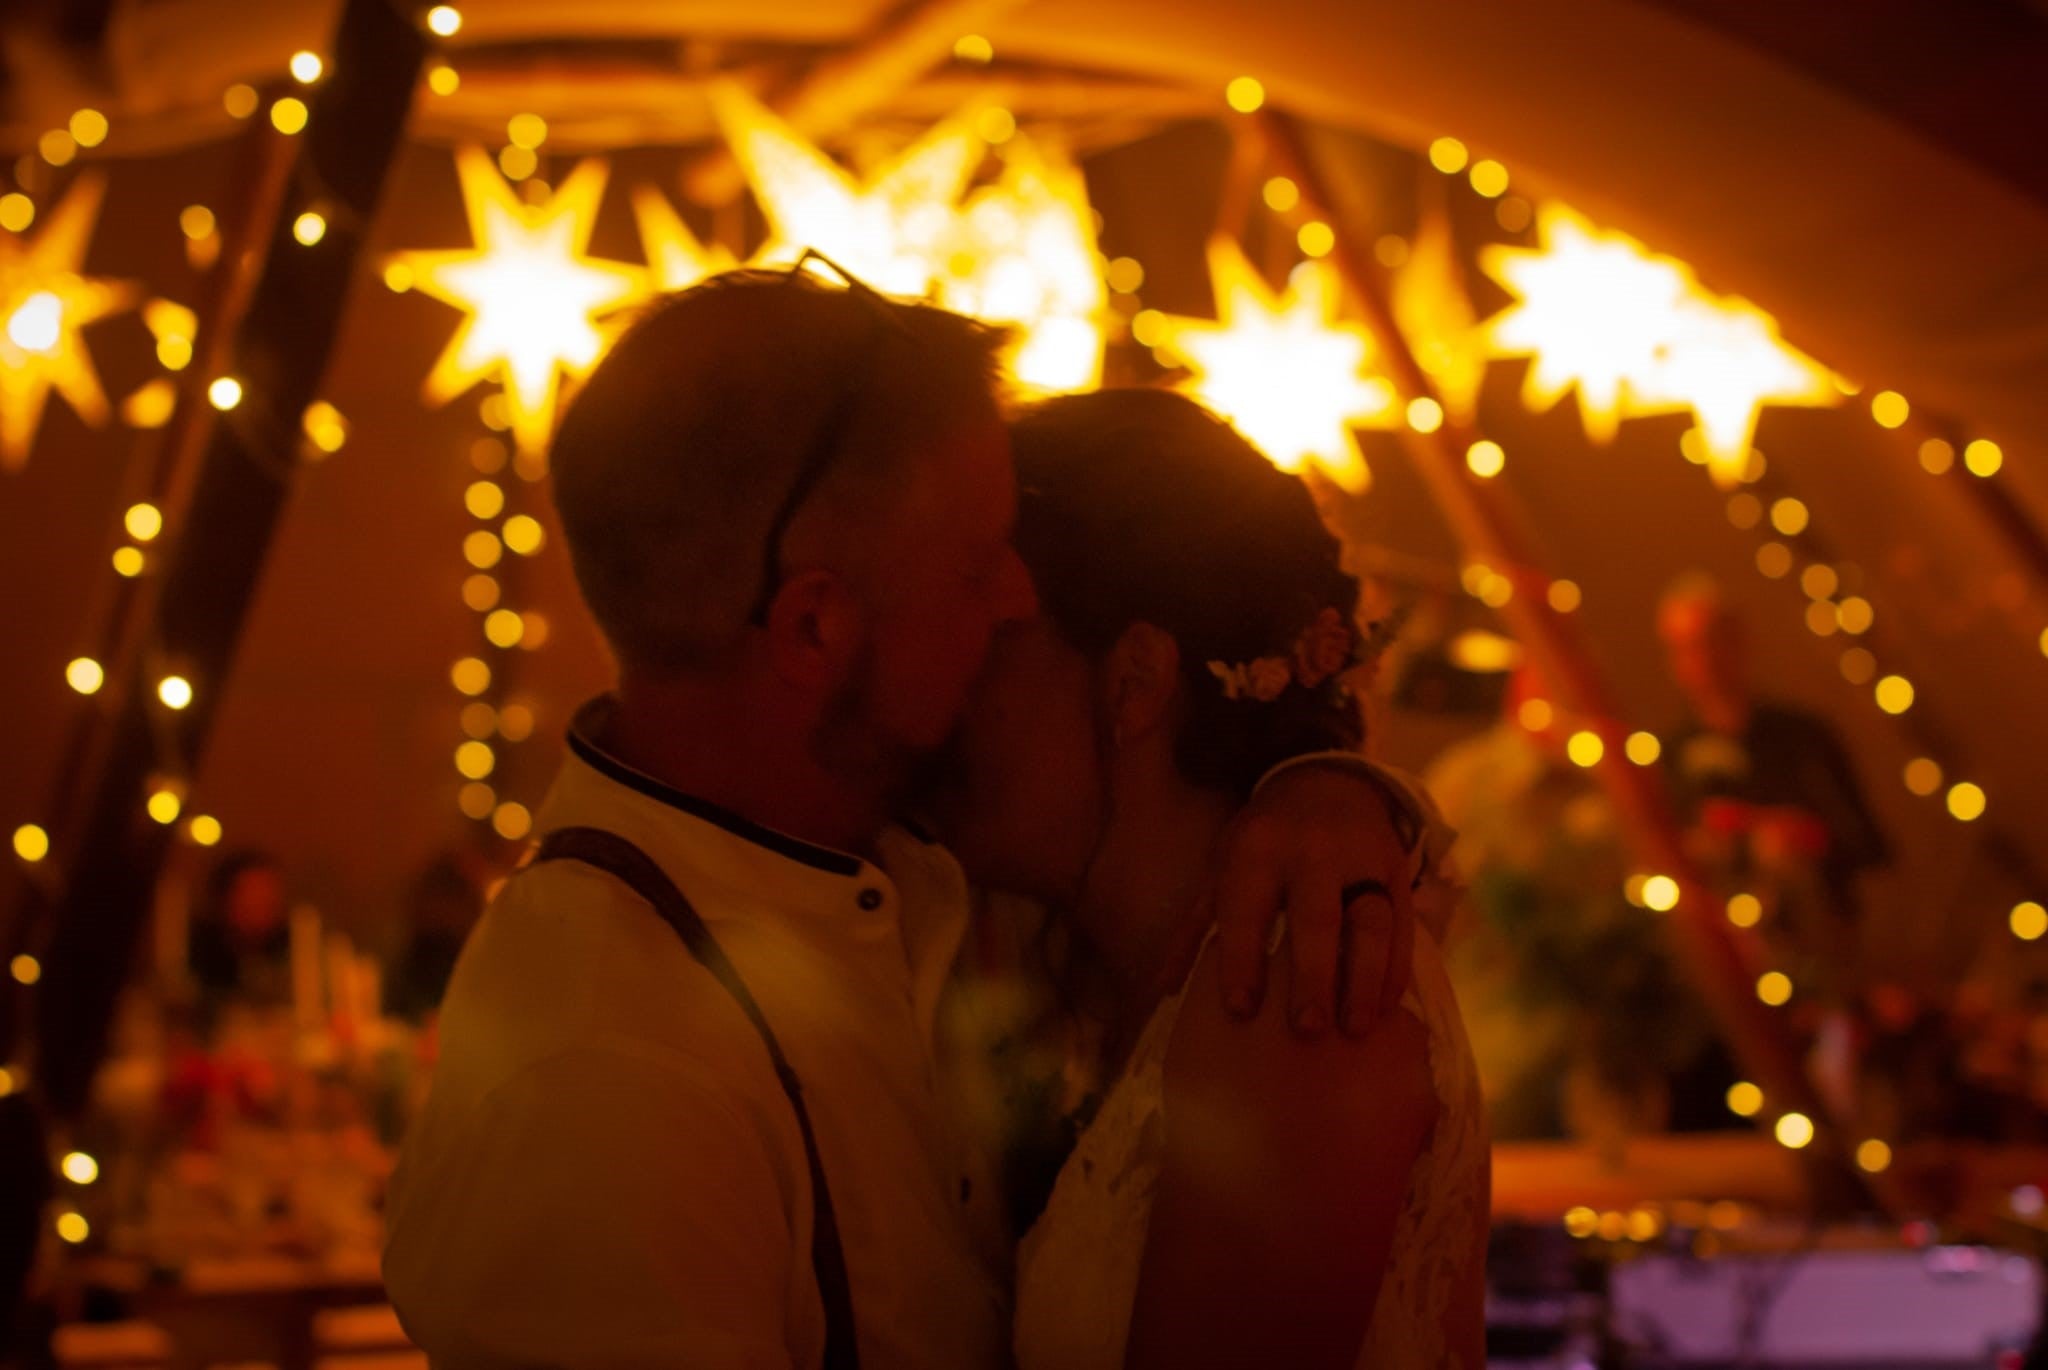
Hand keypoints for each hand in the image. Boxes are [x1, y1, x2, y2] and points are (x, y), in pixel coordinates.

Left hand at [1204, 760, 1419, 1038]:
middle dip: (1312, 977)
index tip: (1240, 1010)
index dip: (1242, 959)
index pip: (1248, 908)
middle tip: (1306, 1030)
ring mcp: (1362, 859)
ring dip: (1364, 979)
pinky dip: (1395, 969)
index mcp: (1256, 848)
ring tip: (1355, 1029)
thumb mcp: (1222, 866)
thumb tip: (1164, 988)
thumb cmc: (1264, 839)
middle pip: (1317, 920)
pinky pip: (1403, 924)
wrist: (1328, 782)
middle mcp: (1312, 851)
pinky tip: (1385, 1007)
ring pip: (1371, 923)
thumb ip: (1194, 926)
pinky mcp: (1397, 871)